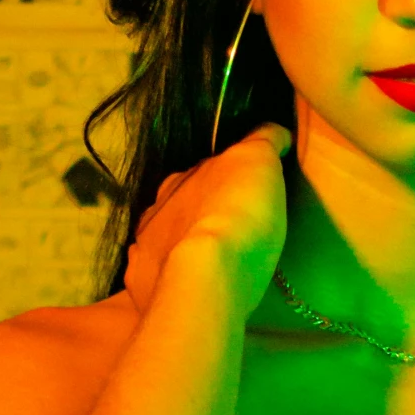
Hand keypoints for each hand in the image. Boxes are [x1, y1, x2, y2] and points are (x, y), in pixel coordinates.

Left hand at [123, 122, 291, 318]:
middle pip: (181, 198)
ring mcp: (145, 242)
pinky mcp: (140, 279)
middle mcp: (160, 203)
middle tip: (224, 223)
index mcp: (188, 175)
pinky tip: (179, 282)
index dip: (230, 173)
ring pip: (161, 232)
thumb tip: (274, 132)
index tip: (245, 186)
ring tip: (201, 258)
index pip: (211, 165)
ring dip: (178, 239)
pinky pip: (149, 270)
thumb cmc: (240, 216)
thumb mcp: (261, 165)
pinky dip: (163, 272)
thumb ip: (264, 143)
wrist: (206, 275)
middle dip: (199, 205)